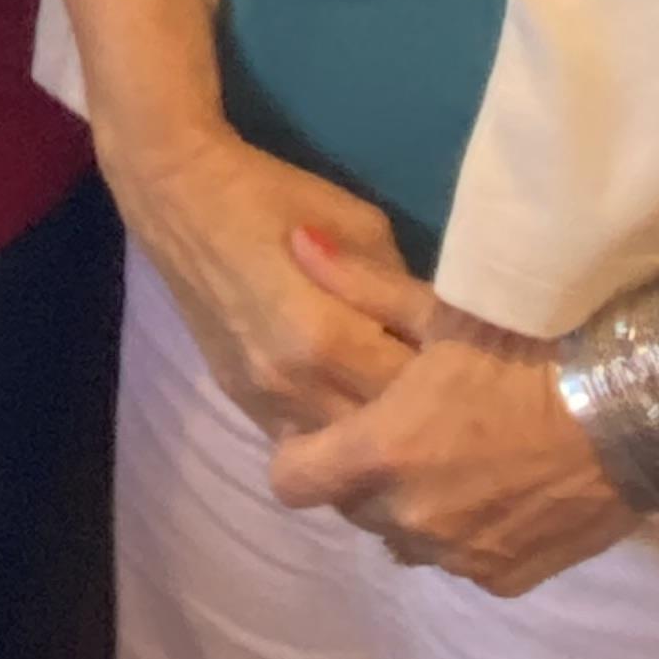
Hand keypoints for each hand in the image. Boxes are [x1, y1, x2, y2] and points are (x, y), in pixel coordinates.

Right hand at [104, 126, 434, 439]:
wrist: (180, 197)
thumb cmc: (277, 197)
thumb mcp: (363, 226)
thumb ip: (399, 290)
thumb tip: (436, 332)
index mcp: (326, 336)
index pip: (414, 393)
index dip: (453, 387)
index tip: (478, 375)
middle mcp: (293, 383)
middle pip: (379, 438)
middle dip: (421, 427)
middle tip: (457, 409)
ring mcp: (262, 401)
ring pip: (340, 462)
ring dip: (379, 447)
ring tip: (418, 429)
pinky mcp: (242, 405)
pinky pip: (304, 449)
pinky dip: (339, 446)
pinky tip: (366, 430)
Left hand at [268, 252, 634, 594]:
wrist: (636, 408)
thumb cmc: (531, 349)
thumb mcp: (444, 310)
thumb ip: (362, 285)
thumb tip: (300, 241)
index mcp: (379, 454)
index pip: (291, 483)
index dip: (302, 455)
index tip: (328, 430)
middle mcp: (409, 519)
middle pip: (355, 509)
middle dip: (368, 476)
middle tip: (406, 433)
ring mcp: (459, 557)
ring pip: (409, 540)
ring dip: (419, 508)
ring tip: (459, 460)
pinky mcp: (507, 578)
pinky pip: (465, 562)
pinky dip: (472, 534)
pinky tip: (502, 490)